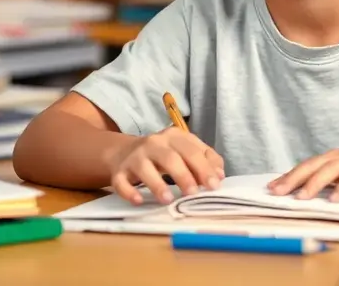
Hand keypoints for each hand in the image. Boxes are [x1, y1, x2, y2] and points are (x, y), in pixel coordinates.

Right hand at [108, 127, 224, 204]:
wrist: (125, 152)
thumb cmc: (164, 154)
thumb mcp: (186, 151)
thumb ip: (205, 159)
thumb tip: (219, 175)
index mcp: (174, 137)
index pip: (192, 150)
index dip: (204, 168)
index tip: (214, 185)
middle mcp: (154, 143)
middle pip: (170, 157)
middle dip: (183, 175)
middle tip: (193, 193)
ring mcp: (135, 157)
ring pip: (145, 168)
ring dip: (157, 184)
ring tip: (168, 199)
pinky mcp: (119, 171)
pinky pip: (121, 181)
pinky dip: (129, 191)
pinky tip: (138, 200)